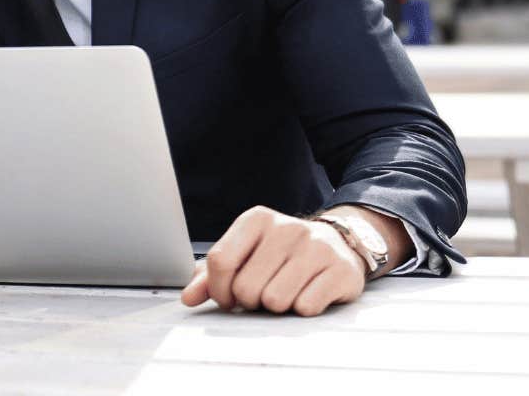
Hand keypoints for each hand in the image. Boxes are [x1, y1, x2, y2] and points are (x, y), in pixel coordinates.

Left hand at [179, 206, 367, 316]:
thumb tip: (189, 297)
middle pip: (246, 288)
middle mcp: (287, 228)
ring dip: (278, 307)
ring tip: (287, 291)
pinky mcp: (340, 270)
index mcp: (257, 219)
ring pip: (275, 301)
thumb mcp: (246, 254)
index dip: (219, 289)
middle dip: (251, 301)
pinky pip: (306, 307)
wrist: (337, 245)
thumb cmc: (282, 254)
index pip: (220, 260)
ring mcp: (316, 248)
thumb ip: (212, 275)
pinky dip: (304, 309)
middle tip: (264, 292)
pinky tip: (309, 293)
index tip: (229, 297)